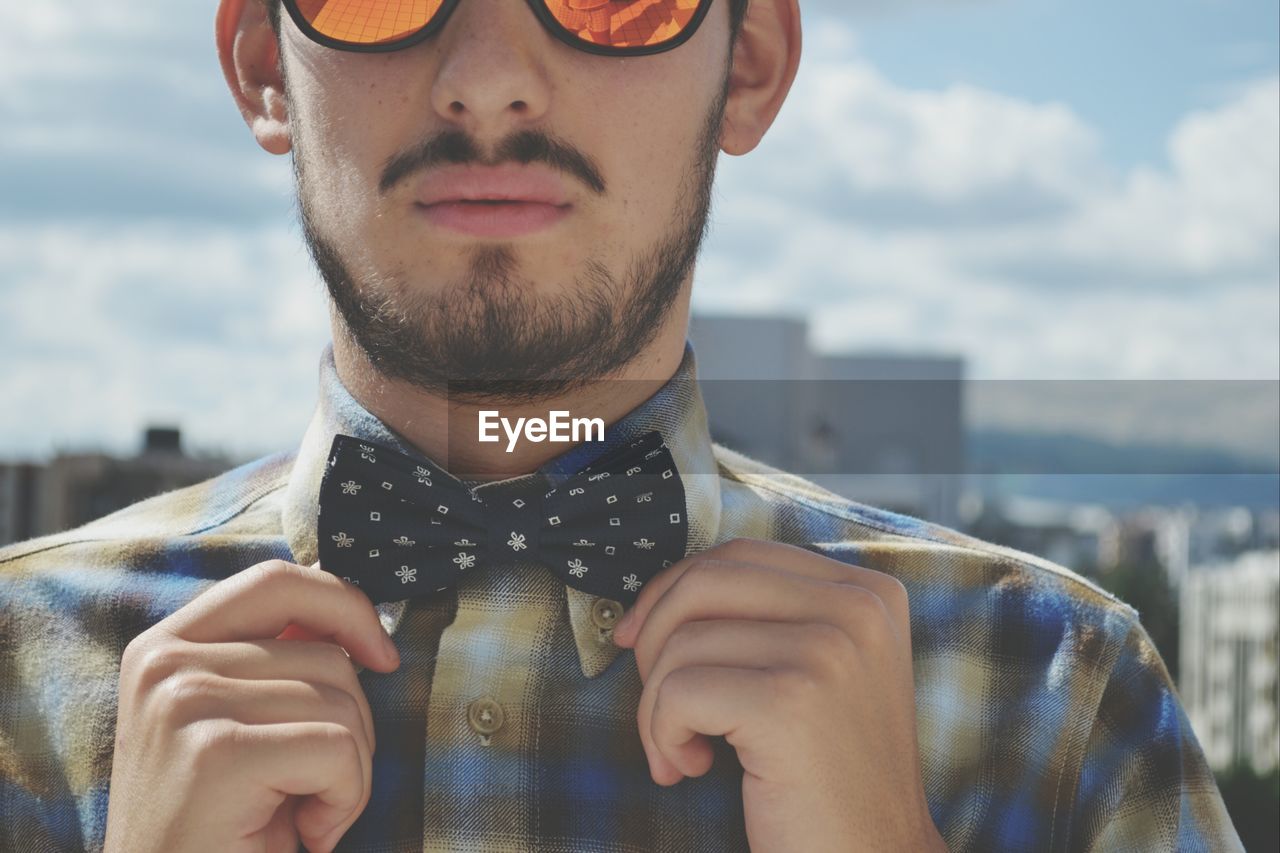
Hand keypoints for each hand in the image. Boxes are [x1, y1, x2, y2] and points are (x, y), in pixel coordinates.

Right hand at [103, 559, 400, 852]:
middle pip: (327, 655)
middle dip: (353, 725)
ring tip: (302, 813)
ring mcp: (184, 703)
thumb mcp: (238, 724)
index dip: (346, 605)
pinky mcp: (215, 753)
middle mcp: (163, 663)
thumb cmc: (222, 823)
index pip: (276, 580)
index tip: (383, 656)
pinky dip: (346, 799)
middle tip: (315, 786)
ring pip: (343, 703)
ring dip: (350, 772)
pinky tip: (306, 833)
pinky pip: (339, 749)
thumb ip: (275, 661)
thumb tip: (356, 622)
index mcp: (164, 644)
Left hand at [610, 539, 944, 851]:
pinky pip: (677, 692)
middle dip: (654, 641)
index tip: (639, 638)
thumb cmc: (828, 776)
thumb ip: (770, 617)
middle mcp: (858, 609)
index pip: (740, 555)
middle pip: (705, 582)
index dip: (673, 590)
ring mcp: (828, 652)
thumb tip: (663, 594)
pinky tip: (690, 768)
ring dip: (656, 708)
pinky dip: (661, 735)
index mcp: (868, 592)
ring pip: (681, 642)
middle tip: (660, 706)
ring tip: (684, 752)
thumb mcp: (819, 672)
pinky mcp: (790, 702)